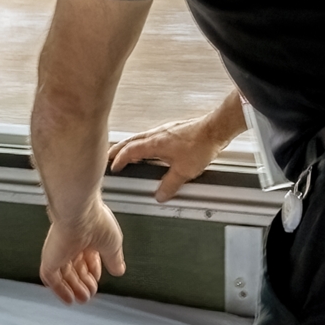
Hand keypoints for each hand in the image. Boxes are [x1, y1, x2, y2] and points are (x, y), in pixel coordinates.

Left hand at [39, 202, 125, 303]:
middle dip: (84, 282)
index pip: (88, 257)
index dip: (93, 271)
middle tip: (90, 294)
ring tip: (83, 299)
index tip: (96, 280)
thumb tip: (119, 270)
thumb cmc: (96, 220)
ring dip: (74, 289)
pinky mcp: (49, 258)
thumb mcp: (113, 244)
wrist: (79, 212)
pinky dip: (60, 290)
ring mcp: (59, 250)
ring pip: (64, 274)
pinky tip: (69, 299)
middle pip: (75, 267)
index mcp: (87, 235)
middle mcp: (71, 243)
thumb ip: (115, 259)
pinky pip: (51, 278)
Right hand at [106, 110, 236, 202]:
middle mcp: (157, 134)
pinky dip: (144, 142)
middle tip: (110, 156)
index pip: (129, 151)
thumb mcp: (183, 172)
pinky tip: (152, 148)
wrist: (215, 130)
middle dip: (119, 149)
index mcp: (154, 143)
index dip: (119, 159)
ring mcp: (165, 131)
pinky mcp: (173, 130)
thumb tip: (160, 195)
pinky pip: (151, 136)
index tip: (113, 166)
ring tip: (128, 153)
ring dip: (131, 145)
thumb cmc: (200, 146)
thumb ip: (169, 185)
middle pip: (131, 141)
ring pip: (141, 137)